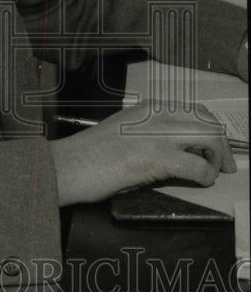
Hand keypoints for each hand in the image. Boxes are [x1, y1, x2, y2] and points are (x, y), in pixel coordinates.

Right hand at [50, 100, 235, 206]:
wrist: (68, 165)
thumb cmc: (89, 154)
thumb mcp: (123, 131)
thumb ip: (148, 132)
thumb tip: (173, 148)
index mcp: (148, 109)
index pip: (195, 111)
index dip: (210, 129)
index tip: (213, 146)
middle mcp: (156, 116)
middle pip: (208, 122)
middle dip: (222, 144)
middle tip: (223, 163)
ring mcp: (157, 136)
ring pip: (210, 138)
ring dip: (217, 158)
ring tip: (212, 172)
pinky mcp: (155, 159)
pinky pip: (198, 167)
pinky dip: (206, 176)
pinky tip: (200, 182)